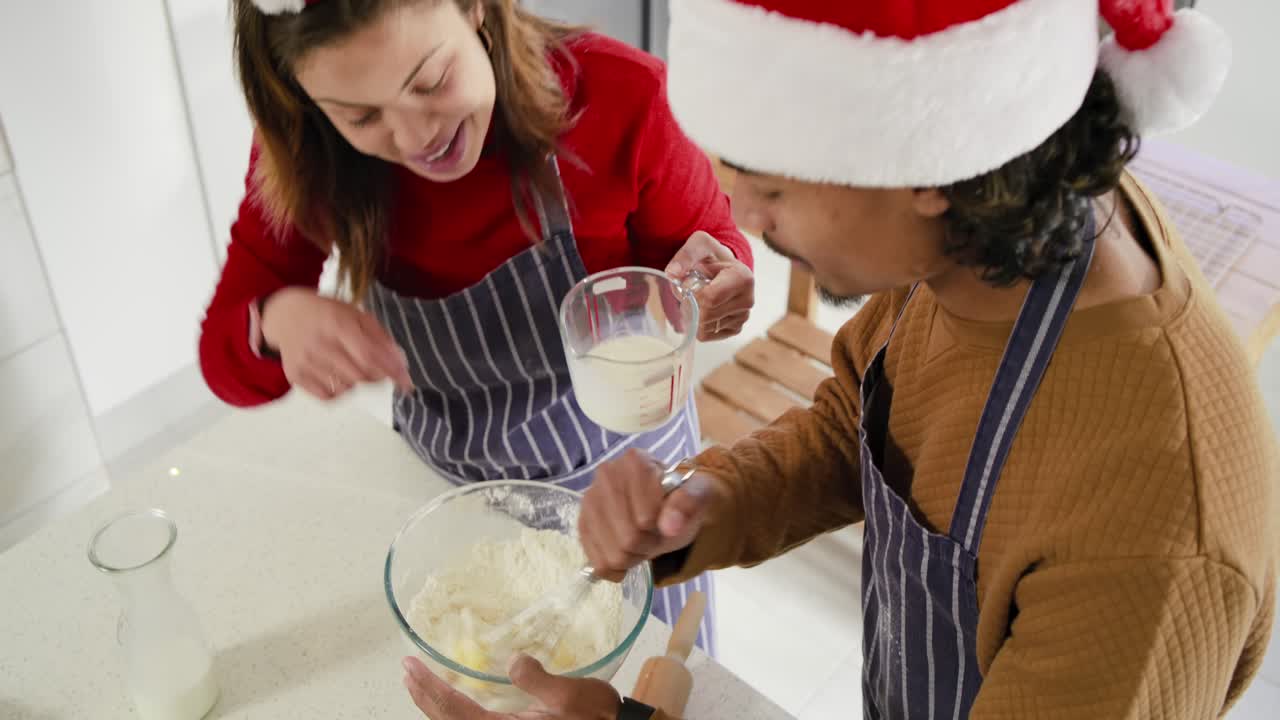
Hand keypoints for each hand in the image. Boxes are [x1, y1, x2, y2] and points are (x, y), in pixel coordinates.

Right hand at [261, 287, 412, 399]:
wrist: (285, 315)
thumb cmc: (326, 314)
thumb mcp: (356, 315)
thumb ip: (380, 338)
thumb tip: (400, 364)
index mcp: (337, 323)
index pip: (369, 355)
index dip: (390, 371)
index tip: (406, 382)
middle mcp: (318, 343)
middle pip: (359, 375)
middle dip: (376, 377)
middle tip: (378, 371)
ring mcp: (305, 361)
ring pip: (345, 388)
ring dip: (357, 383)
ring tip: (351, 366)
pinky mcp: (295, 375)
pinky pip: (327, 396)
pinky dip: (339, 392)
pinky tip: (337, 377)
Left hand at [403, 654, 619, 719]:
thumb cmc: (593, 715)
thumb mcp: (570, 695)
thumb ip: (539, 680)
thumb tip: (513, 661)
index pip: (455, 711)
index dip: (430, 689)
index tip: (411, 667)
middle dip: (424, 696)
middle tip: (406, 669)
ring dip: (435, 704)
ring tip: (420, 681)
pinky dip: (454, 709)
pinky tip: (452, 695)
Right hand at [579, 449, 717, 581]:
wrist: (666, 506)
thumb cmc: (680, 500)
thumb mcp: (696, 498)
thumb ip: (688, 505)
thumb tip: (670, 526)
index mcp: (635, 462)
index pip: (645, 519)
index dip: (660, 530)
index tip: (667, 522)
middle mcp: (606, 475)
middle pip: (627, 538)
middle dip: (647, 546)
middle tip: (654, 535)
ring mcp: (589, 500)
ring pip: (611, 555)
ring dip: (632, 558)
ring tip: (640, 542)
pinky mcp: (582, 523)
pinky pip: (597, 562)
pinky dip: (615, 567)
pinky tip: (625, 554)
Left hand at [665, 231, 753, 340]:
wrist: (724, 268)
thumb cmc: (711, 256)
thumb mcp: (699, 244)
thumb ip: (685, 255)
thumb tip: (673, 273)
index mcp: (742, 278)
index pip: (710, 299)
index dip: (692, 295)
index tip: (690, 285)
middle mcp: (748, 300)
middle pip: (706, 316)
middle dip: (691, 306)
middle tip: (691, 292)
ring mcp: (743, 316)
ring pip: (705, 328)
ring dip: (694, 315)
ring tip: (700, 298)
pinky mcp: (736, 328)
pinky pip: (707, 336)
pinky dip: (698, 325)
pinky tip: (704, 309)